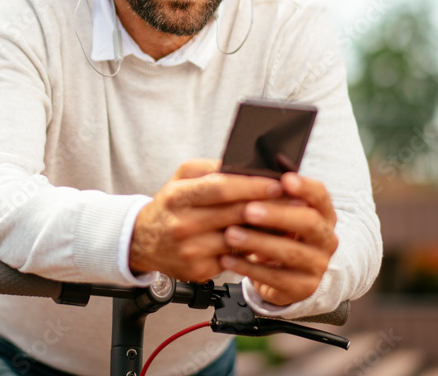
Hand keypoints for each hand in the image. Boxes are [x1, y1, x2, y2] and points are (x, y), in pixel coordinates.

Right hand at [129, 159, 280, 281]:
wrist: (143, 241)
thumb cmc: (170, 205)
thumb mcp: (181, 179)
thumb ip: (209, 168)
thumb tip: (244, 166)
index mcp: (178, 196)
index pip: (220, 188)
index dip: (252, 186)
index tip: (277, 184)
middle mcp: (182, 225)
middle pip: (234, 214)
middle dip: (268, 207)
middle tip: (294, 201)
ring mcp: (190, 251)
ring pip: (239, 239)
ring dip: (266, 231)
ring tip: (287, 221)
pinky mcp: (199, 271)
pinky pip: (234, 258)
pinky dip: (253, 250)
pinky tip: (267, 241)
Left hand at [219, 172, 337, 305]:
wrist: (287, 276)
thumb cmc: (278, 235)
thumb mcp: (279, 215)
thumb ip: (272, 196)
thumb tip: (250, 172)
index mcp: (322, 214)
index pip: (320, 196)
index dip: (304, 187)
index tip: (284, 179)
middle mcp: (326, 239)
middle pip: (309, 223)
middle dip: (277, 215)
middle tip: (248, 210)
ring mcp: (317, 265)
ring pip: (291, 252)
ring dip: (258, 242)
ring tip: (230, 235)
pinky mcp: (303, 288)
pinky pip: (275, 278)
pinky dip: (248, 268)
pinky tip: (228, 260)